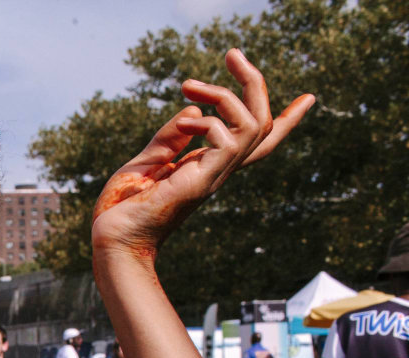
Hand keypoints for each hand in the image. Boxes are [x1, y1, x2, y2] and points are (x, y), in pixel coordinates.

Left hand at [92, 49, 313, 253]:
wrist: (111, 243)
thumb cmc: (121, 211)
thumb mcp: (145, 164)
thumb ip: (168, 139)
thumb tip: (193, 110)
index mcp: (206, 167)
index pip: (254, 142)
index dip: (283, 121)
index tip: (308, 99)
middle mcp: (217, 171)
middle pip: (261, 124)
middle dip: (255, 83)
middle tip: (232, 53)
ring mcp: (213, 177)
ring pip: (251, 126)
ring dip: (226, 94)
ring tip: (187, 84)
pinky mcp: (202, 183)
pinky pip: (228, 141)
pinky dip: (209, 122)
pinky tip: (184, 123)